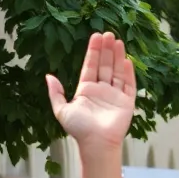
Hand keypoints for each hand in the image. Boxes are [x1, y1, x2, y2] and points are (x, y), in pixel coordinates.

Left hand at [47, 32, 136, 153]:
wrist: (96, 144)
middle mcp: (102, 90)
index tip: (96, 36)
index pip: (91, 66)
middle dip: (106, 50)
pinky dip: (128, 73)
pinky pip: (129, 85)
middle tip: (108, 33)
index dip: (93, 52)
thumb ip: (56, 93)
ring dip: (117, 56)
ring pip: (117, 72)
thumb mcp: (61, 110)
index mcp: (87, 89)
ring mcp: (115, 95)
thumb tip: (49, 76)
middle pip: (105, 65)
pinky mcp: (127, 102)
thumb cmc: (79, 129)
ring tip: (118, 41)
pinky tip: (127, 60)